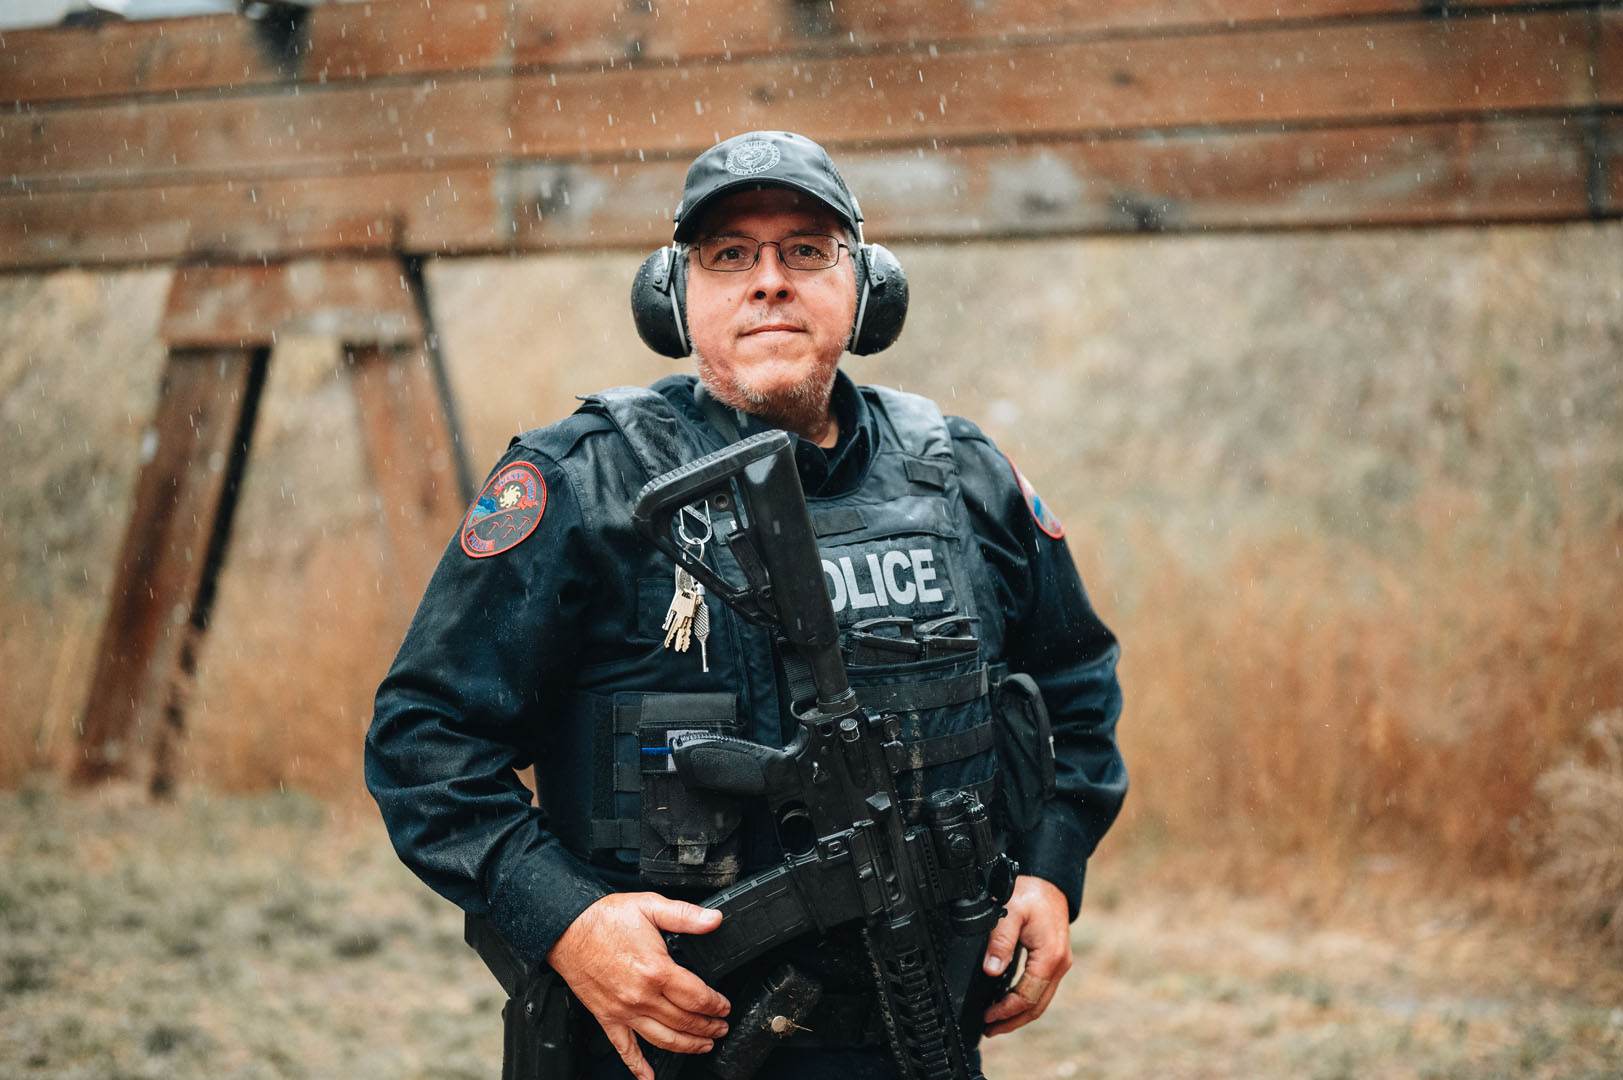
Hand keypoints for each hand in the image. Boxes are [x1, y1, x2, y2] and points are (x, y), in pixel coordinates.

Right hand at [546, 892, 730, 1079]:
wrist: (566, 929)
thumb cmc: (604, 918)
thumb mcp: (650, 905)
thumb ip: (685, 914)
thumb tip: (714, 919)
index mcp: (657, 971)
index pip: (697, 997)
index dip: (716, 1005)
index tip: (724, 1007)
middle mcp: (641, 996)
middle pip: (684, 1021)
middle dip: (708, 1027)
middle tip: (720, 1028)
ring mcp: (624, 1010)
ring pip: (663, 1039)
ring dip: (687, 1046)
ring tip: (703, 1046)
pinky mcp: (606, 1017)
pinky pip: (624, 1048)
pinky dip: (637, 1066)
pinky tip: (648, 1077)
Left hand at [980, 875, 1071, 1035]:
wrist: (1050, 882)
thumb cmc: (1031, 893)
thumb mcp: (1010, 911)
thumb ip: (1000, 941)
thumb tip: (992, 971)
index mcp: (1050, 957)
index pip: (1027, 996)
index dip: (1006, 1011)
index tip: (987, 1017)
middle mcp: (1059, 964)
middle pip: (1037, 1006)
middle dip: (1013, 1021)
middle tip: (989, 1030)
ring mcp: (1059, 964)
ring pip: (1041, 1001)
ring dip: (1020, 1015)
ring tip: (997, 1024)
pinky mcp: (1055, 961)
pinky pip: (1041, 989)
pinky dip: (1026, 1001)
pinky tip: (1010, 1004)